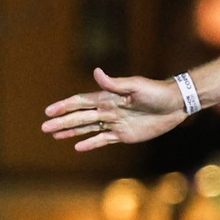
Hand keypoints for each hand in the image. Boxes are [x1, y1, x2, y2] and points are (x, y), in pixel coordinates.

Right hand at [42, 69, 187, 150]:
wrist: (175, 105)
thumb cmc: (156, 92)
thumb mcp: (136, 85)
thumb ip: (114, 83)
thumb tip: (95, 72)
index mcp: (108, 97)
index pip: (81, 102)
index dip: (64, 106)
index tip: (48, 111)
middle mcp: (108, 110)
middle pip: (80, 117)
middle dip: (62, 122)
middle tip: (44, 128)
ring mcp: (115, 123)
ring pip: (87, 129)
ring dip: (71, 132)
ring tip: (55, 135)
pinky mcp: (124, 135)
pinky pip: (103, 140)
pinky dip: (90, 143)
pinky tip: (77, 147)